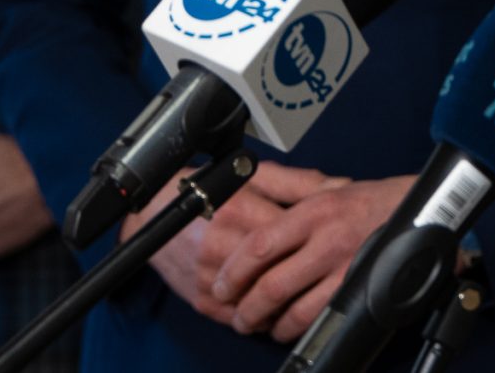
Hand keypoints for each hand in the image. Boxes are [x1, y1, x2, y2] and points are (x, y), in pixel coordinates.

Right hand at [127, 161, 341, 323]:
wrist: (152, 212)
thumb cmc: (206, 189)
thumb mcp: (255, 174)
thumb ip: (300, 182)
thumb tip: (342, 188)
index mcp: (240, 209)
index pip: (294, 237)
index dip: (320, 246)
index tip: (335, 247)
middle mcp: (223, 245)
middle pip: (280, 274)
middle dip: (307, 279)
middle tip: (324, 275)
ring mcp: (211, 277)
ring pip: (263, 304)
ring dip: (286, 304)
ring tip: (300, 291)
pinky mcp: (202, 300)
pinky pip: (241, 319)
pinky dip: (262, 317)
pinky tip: (274, 305)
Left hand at [212, 174, 416, 341]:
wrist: (418, 211)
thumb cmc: (368, 200)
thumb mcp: (322, 183)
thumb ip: (281, 181)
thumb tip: (244, 175)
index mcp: (314, 211)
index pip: (260, 246)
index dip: (234, 272)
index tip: (221, 285)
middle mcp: (328, 241)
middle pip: (273, 285)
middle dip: (246, 308)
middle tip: (236, 315)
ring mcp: (345, 269)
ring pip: (296, 310)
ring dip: (270, 325)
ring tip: (258, 325)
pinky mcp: (359, 290)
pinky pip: (321, 319)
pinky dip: (298, 329)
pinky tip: (288, 327)